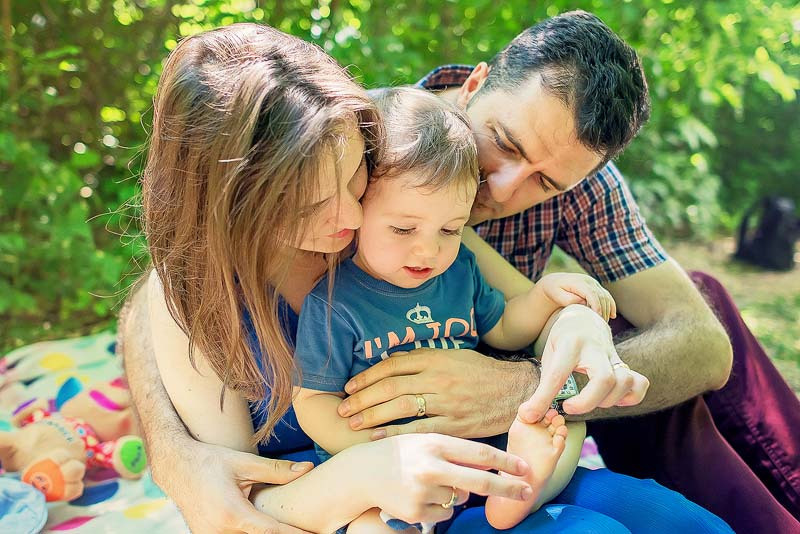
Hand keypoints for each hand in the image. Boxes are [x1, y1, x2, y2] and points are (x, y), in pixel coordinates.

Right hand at [151, 438, 313, 533]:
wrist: (175, 466)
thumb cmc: (211, 461)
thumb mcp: (245, 463)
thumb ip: (278, 470)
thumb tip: (308, 468)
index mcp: (232, 514)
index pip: (271, 532)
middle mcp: (219, 531)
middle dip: (281, 533)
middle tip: (307, 529)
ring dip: (265, 532)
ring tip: (286, 525)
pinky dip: (248, 531)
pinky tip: (262, 524)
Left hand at [338, 349, 534, 438]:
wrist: (514, 391)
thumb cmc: (480, 372)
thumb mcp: (452, 356)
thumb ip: (422, 360)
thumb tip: (389, 364)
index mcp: (435, 358)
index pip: (391, 366)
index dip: (366, 376)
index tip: (349, 386)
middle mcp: (438, 378)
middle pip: (390, 388)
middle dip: (362, 399)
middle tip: (343, 408)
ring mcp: (447, 402)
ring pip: (400, 408)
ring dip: (372, 416)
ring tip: (353, 423)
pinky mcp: (455, 425)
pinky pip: (419, 430)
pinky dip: (396, 434)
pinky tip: (378, 438)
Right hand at [353, 433, 533, 525]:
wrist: (361, 472)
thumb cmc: (400, 452)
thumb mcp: (425, 440)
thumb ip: (455, 450)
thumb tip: (492, 464)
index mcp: (435, 443)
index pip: (480, 454)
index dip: (507, 461)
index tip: (525, 467)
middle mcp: (430, 467)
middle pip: (481, 482)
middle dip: (508, 488)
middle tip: (528, 491)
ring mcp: (423, 492)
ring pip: (460, 499)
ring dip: (455, 494)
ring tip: (429, 482)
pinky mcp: (416, 512)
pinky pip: (443, 514)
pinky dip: (438, 507)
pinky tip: (420, 494)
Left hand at [518, 305, 648, 422]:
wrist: (584, 317)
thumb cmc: (562, 340)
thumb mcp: (549, 353)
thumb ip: (544, 382)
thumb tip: (529, 415)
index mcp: (570, 343)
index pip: (558, 374)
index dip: (543, 398)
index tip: (531, 413)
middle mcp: (595, 348)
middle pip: (604, 378)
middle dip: (587, 402)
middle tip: (568, 407)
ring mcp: (613, 355)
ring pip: (624, 382)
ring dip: (607, 401)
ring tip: (589, 401)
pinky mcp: (624, 364)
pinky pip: (639, 383)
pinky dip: (630, 398)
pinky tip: (612, 399)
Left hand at [536, 273, 616, 320]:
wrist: (556, 282)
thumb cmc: (554, 290)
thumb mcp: (557, 295)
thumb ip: (569, 299)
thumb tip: (584, 302)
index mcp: (578, 282)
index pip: (591, 293)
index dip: (596, 305)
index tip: (598, 317)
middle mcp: (588, 281)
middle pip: (601, 296)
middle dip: (603, 310)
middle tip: (601, 324)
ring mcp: (594, 283)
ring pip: (606, 296)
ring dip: (608, 310)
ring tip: (604, 323)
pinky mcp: (597, 287)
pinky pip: (607, 296)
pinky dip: (611, 305)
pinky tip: (613, 315)